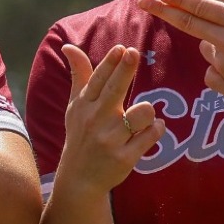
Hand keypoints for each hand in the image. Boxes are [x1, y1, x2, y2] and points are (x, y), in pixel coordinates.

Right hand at [50, 44, 164, 202]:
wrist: (79, 178)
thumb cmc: (81, 135)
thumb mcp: (75, 106)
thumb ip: (79, 75)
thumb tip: (68, 46)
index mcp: (84, 106)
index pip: (97, 80)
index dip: (109, 63)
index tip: (121, 48)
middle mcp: (95, 120)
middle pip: (114, 90)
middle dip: (124, 70)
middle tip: (134, 53)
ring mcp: (110, 140)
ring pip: (142, 113)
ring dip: (148, 113)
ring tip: (143, 118)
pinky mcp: (124, 157)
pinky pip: (151, 135)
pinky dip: (156, 130)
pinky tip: (151, 131)